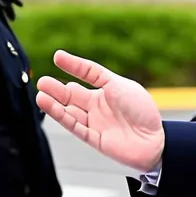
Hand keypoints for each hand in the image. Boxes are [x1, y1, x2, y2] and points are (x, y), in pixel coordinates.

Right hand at [36, 50, 164, 173]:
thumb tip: (81, 67)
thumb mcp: (121, 86)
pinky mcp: (93, 139)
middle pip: (73, 95)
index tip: (58, 57)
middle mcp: (98, 107)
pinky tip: (50, 107)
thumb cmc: (143, 110)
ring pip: (69, 111)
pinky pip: (74, 126)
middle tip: (42, 81)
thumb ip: (99, 77)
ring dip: (54, 104)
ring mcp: (95, 123)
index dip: (74, 66)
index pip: (87, 74)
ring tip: (40, 94)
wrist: (156, 140)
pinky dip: (61, 116)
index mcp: (107, 91)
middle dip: (57, 89)